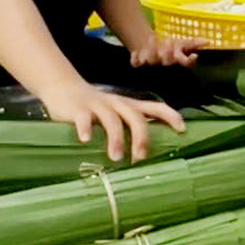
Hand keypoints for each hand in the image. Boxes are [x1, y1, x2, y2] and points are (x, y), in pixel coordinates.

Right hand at [40, 81, 185, 161]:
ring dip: (116, 138)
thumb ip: (129, 127)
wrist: (62, 86)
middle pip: (135, 117)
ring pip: (111, 120)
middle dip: (141, 136)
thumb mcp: (116, 112)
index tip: (182, 130)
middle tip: (141, 157)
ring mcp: (97, 106)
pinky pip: (84, 118)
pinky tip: (86, 140)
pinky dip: (86, 129)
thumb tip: (147, 155)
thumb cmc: (95, 107)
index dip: (170, 116)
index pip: (155, 107)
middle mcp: (117, 104)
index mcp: (129, 106)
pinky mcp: (78, 110)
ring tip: (115, 158)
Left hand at [130, 35, 202, 67]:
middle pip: (168, 62)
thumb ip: (194, 43)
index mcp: (177, 62)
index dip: (189, 61)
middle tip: (168, 42)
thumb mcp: (182, 44)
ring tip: (153, 37)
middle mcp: (165, 67)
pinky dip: (136, 58)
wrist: (148, 49)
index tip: (193, 56)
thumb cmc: (169, 49)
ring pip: (152, 60)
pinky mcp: (138, 65)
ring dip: (152, 50)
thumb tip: (208, 41)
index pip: (185, 64)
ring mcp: (151, 66)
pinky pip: (136, 63)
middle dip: (168, 53)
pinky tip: (136, 52)